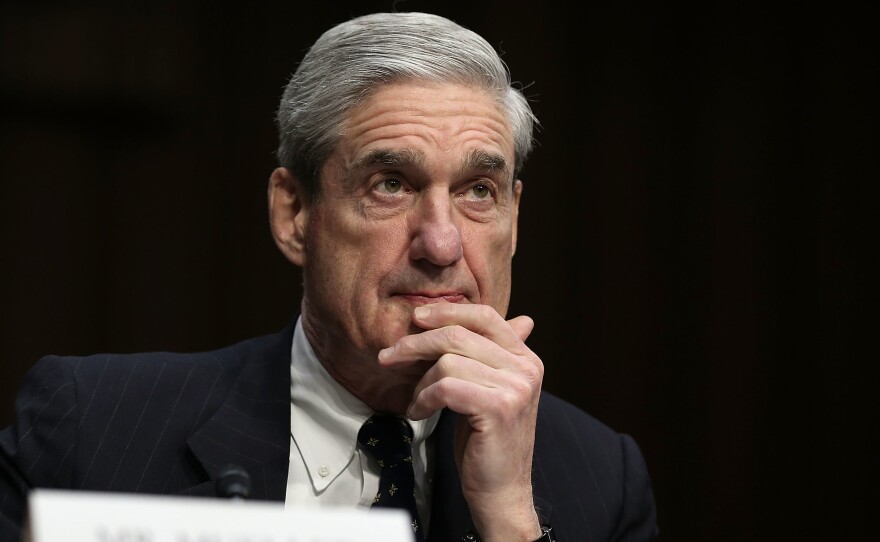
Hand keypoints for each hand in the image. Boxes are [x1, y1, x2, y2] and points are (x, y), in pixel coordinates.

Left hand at [378, 303, 543, 541]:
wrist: (501, 491)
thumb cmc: (488, 440)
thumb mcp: (492, 389)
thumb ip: (492, 355)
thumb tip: (516, 319)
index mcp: (526, 359)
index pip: (484, 316)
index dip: (447, 312)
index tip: (416, 319)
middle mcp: (526, 369)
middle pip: (459, 335)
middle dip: (416, 343)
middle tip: (389, 356)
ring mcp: (515, 388)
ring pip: (448, 362)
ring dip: (420, 382)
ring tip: (417, 402)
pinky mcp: (497, 408)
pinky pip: (445, 387)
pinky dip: (424, 399)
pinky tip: (420, 413)